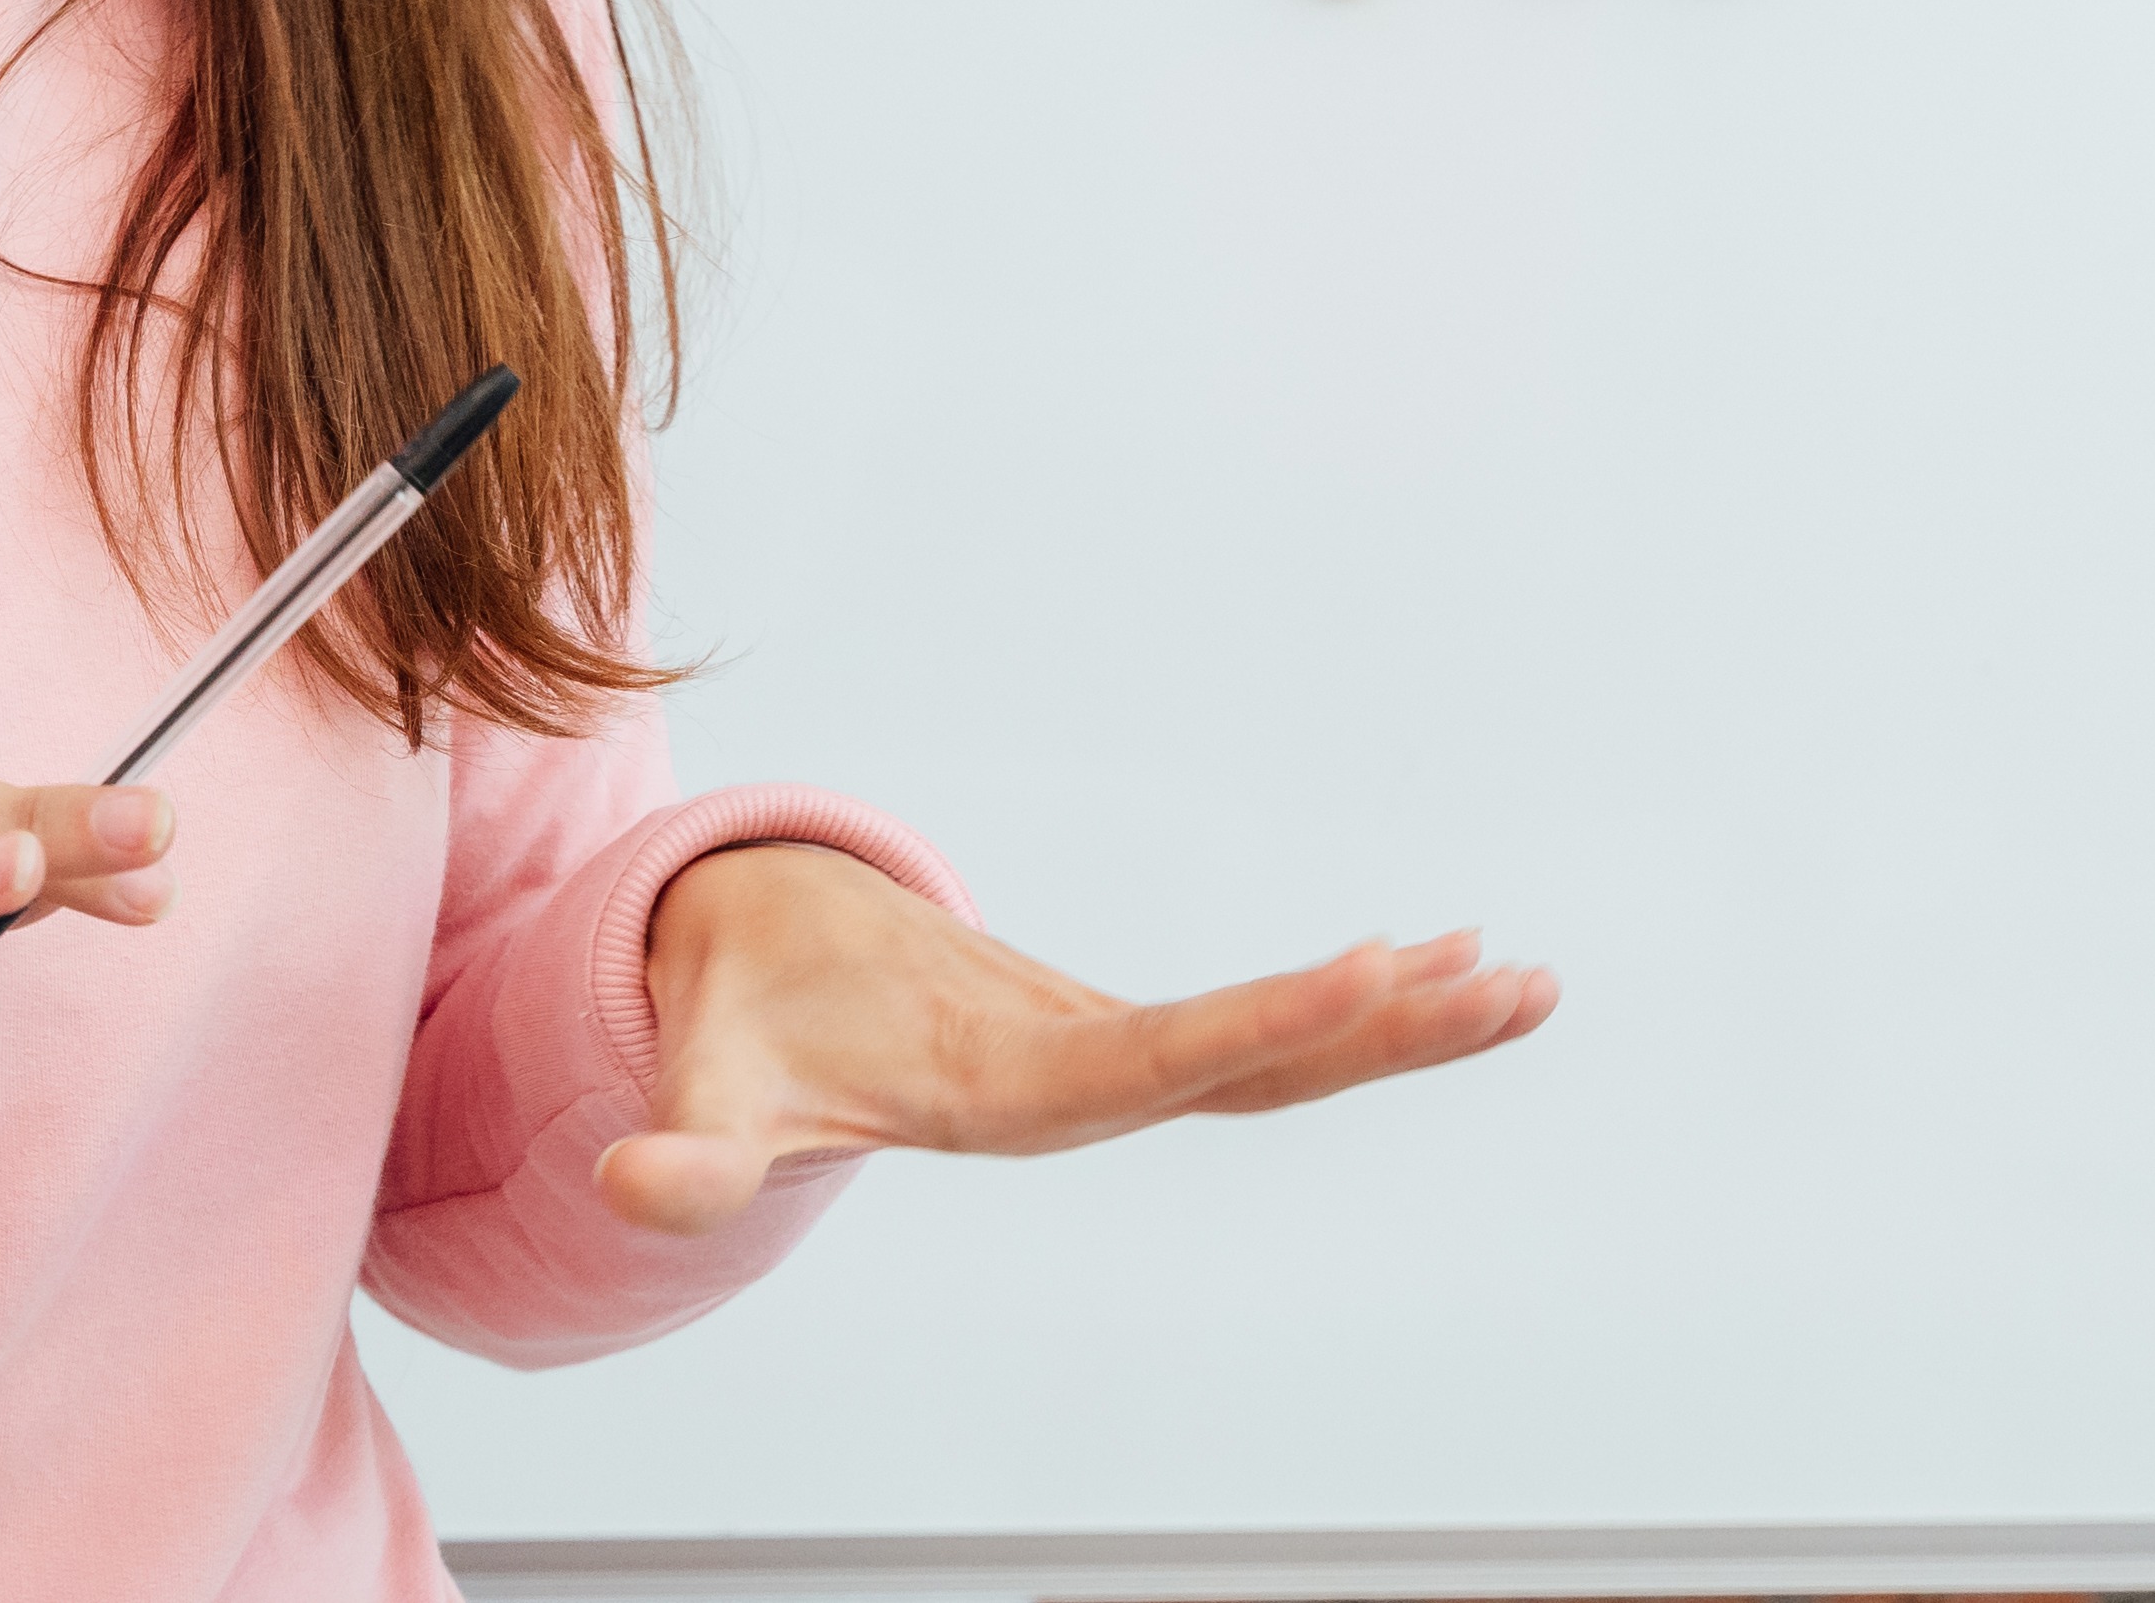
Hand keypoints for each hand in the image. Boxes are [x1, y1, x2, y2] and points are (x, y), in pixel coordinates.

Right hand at [595, 842, 1556, 1236]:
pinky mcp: (1124, 1042)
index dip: (1263, 1023)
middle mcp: (1090, 1093)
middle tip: (1507, 985)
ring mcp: (1116, 1071)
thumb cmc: (747, 1038)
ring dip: (1402, 1018)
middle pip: (1262, 1070)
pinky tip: (1442, 965)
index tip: (1363, 976)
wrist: (763, 1012)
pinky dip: (1354, 997)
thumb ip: (690, 1157)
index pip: (1160, 1060)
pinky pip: (1264, 1029)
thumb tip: (632, 1188)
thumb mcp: (710, 1098)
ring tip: (1523, 979)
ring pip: (1284, 1056)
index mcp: (1013, 1099)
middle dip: (1383, 1029)